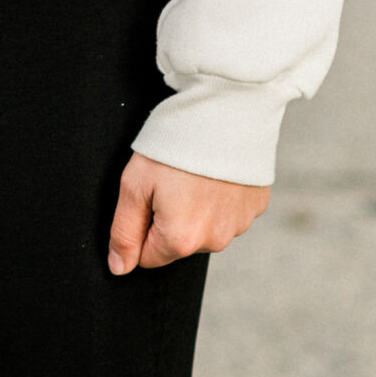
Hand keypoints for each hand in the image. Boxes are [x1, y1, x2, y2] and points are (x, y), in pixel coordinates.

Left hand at [107, 155, 268, 274]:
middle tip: (172, 179)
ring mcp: (239, 225)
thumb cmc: (176, 143)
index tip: (149, 194)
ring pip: (206, 228)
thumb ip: (124, 231)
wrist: (225, 108)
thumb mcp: (135, 183)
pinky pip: (230, 212)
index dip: (141, 225)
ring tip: (196, 171)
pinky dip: (221, 197)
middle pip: (178, 243)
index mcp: (181, 240)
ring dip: (197, 208)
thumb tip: (119, 267)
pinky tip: (216, 171)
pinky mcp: (256, 206)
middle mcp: (214, 241)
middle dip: (170, 218)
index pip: (148, 256)